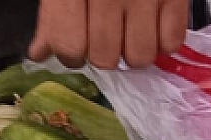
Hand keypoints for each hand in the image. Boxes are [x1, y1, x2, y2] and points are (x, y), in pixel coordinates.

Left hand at [29, 0, 188, 69]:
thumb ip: (53, 11)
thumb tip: (40, 52)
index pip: (68, 44)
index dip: (70, 54)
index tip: (75, 45)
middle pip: (104, 57)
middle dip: (103, 52)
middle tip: (105, 33)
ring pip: (139, 57)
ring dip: (134, 51)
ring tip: (131, 29)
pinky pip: (170, 42)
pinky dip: (163, 40)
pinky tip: (153, 23)